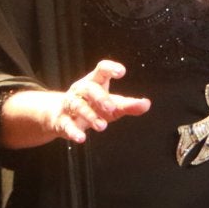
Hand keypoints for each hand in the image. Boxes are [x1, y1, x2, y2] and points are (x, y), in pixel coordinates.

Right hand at [0, 59, 150, 147]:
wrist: (62, 117)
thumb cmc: (94, 107)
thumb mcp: (113, 106)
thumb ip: (129, 105)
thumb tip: (146, 104)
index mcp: (94, 82)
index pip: (101, 70)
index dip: (110, 68)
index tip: (121, 72)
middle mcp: (81, 91)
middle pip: (89, 89)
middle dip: (100, 97)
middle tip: (112, 108)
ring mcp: (70, 105)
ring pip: (78, 107)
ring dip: (90, 116)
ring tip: (102, 126)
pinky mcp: (62, 121)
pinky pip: (66, 125)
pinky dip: (73, 132)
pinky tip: (81, 138)